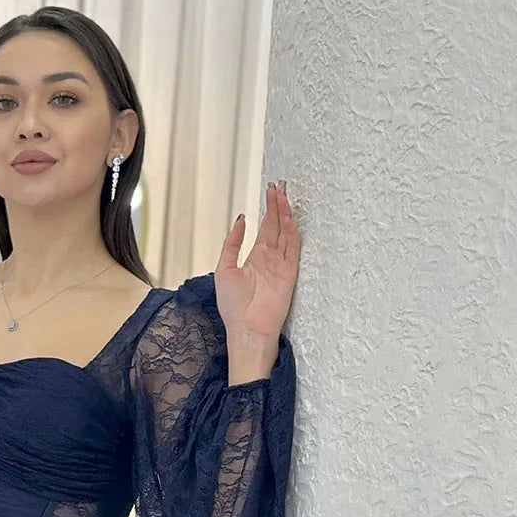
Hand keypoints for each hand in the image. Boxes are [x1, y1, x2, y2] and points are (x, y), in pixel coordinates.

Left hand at [215, 181, 300, 341]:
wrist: (246, 330)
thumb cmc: (233, 308)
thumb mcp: (224, 269)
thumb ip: (232, 243)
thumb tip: (241, 219)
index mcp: (255, 258)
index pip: (265, 228)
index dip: (268, 210)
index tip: (269, 191)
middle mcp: (270, 259)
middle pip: (277, 226)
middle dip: (277, 205)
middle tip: (278, 186)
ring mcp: (281, 265)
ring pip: (286, 233)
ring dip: (285, 213)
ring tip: (282, 193)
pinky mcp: (289, 273)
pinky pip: (292, 248)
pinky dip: (291, 231)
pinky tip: (288, 216)